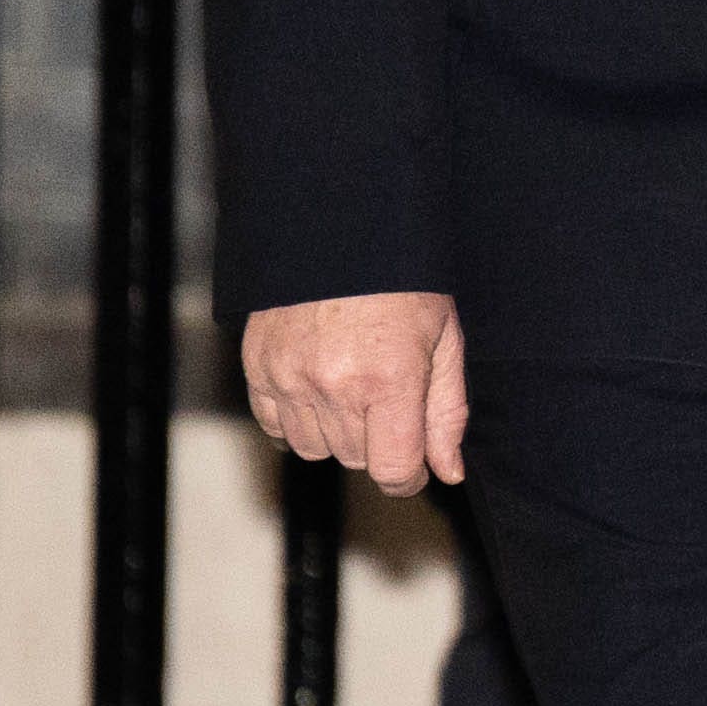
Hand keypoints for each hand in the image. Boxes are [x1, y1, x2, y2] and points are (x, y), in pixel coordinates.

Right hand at [244, 291, 468, 498]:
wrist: (345, 228)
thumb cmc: (406, 281)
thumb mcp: (446, 338)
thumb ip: (447, 411)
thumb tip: (447, 471)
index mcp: (390, 377)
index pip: (393, 469)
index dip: (409, 477)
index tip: (414, 466)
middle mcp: (335, 384)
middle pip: (357, 459)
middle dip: (380, 443)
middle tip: (391, 399)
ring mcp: (291, 377)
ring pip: (315, 450)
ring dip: (339, 435)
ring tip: (356, 390)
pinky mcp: (259, 368)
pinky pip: (275, 428)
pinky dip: (299, 422)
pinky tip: (320, 393)